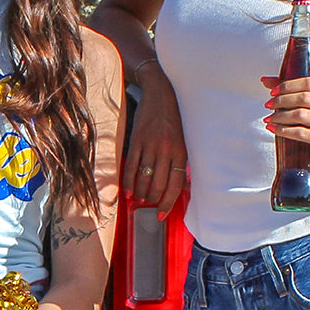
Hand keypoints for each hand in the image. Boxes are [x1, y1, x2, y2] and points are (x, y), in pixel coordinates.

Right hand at [123, 72, 187, 211]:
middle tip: (148, 207)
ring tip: (138, 200)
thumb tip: (178, 185)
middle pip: (159, 184)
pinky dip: (129, 180)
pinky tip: (128, 190)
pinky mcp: (137, 140)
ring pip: (145, 177)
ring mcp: (151, 145)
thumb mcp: (182, 140)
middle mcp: (167, 151)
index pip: (175, 184)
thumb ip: (179, 161)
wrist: (160, 94)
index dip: (168, 202)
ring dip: (141, 192)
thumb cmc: (172, 119)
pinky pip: (132, 165)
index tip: (161, 214)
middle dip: (153, 200)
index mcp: (181, 152)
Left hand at [262, 75, 309, 169]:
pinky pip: (301, 132)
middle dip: (281, 101)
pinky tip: (274, 129)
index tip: (273, 92)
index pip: (309, 82)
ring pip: (301, 114)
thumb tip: (266, 80)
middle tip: (269, 105)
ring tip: (269, 118)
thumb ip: (294, 91)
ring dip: (279, 116)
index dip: (288, 86)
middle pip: (304, 97)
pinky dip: (283, 130)